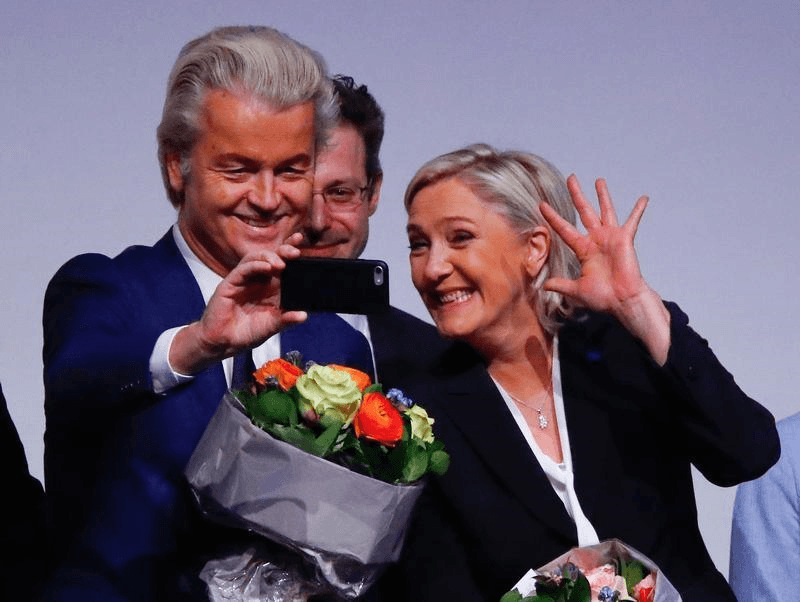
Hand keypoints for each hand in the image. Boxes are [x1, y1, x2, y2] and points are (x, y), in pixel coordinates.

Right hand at [170, 234, 306, 373]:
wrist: (223, 343)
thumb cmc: (247, 332)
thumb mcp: (271, 326)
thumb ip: (286, 320)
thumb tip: (303, 315)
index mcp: (271, 286)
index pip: (283, 263)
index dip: (291, 251)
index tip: (302, 241)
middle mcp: (259, 280)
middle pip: (272, 256)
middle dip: (284, 249)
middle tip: (295, 252)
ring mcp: (244, 280)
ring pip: (256, 258)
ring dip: (270, 257)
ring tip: (281, 265)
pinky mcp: (230, 283)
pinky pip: (243, 269)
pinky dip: (255, 266)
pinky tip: (267, 268)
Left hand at [540, 175, 670, 363]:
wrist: (622, 301)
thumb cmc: (602, 297)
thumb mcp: (577, 290)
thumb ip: (561, 284)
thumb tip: (544, 286)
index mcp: (583, 249)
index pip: (564, 229)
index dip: (553, 217)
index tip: (542, 204)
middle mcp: (596, 240)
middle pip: (584, 211)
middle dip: (577, 195)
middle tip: (570, 178)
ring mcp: (611, 237)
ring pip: (604, 210)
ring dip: (602, 195)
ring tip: (598, 180)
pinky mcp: (625, 239)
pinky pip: (632, 221)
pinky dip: (638, 210)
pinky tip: (644, 198)